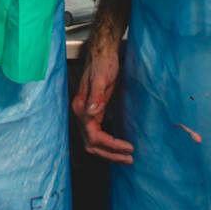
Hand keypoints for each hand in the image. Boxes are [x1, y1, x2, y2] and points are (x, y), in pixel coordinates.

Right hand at [71, 30, 133, 163]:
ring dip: (109, 152)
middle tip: (129, 159)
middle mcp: (81, 113)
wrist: (103, 50)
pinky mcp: (93, 111)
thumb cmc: (103, 62)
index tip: (128, 147)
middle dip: (110, 154)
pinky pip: (98, 134)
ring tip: (127, 156)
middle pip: (92, 144)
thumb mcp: (102, 78)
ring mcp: (87, 113)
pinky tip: (120, 144)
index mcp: (82, 108)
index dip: (111, 145)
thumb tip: (92, 114)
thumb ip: (96, 96)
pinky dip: (108, 143)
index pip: (94, 136)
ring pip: (94, 142)